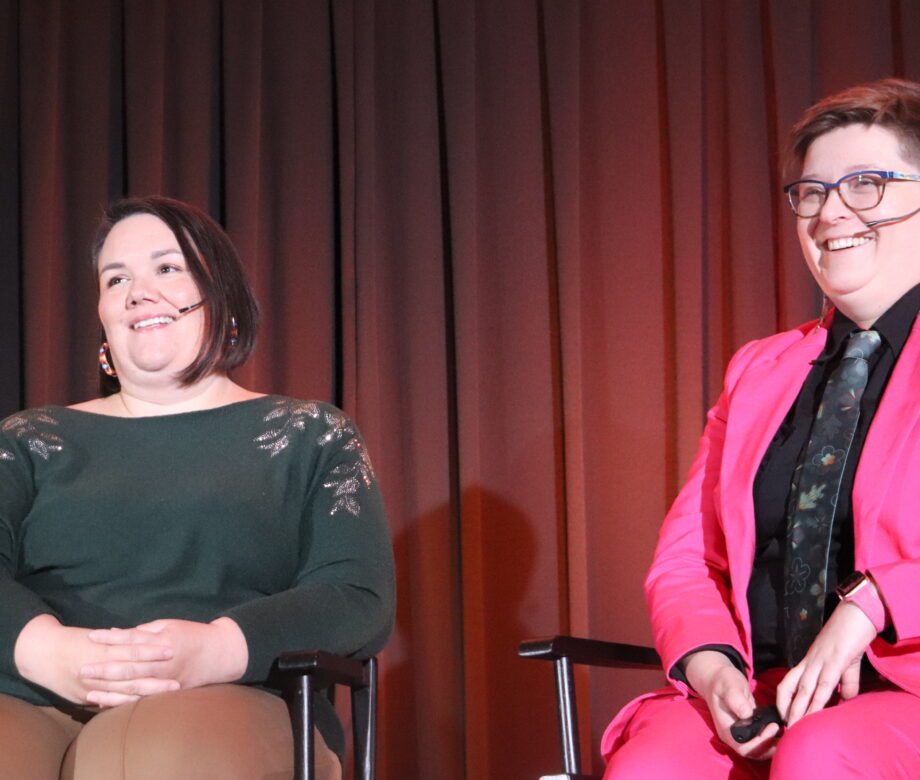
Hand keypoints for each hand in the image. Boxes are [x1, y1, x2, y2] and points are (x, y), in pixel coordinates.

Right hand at [13, 614, 177, 705]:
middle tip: (176, 682)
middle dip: (154, 679)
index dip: (153, 651)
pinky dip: (122, 705)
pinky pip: (108, 702)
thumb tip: (144, 636)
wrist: (41, 652)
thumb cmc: (73, 640)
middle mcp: (100, 667)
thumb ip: (120, 639)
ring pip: (122, 691)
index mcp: (104, 648)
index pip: (133, 650)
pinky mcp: (84, 696)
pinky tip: (138, 707)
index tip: (171, 651)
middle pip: (132, 674)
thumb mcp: (97, 635)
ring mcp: (92, 684)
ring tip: (164, 696)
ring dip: (145, 695)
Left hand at [82, 617, 247, 705]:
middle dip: (105, 668)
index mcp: (163, 641)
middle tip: (83, 669)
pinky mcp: (168, 691)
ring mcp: (166, 679)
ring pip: (135, 686)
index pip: (133, 639)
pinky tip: (108, 703)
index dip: (111, 638)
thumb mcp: (170, 625)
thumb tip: (119, 634)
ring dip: (111, 689)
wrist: (220, 653)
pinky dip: (125, 701)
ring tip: (89, 690)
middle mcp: (163, 662)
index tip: (91, 637)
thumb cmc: (193, 635)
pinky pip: (143, 699)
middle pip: (130, 665)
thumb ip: (145, 631)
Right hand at [682, 650, 779, 759]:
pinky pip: (761, 741)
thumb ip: (736, 699)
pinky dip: (772, 739)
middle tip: (783, 732)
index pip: (743, 747)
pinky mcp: (749, 729)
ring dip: (773, 745)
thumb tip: (747, 714)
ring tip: (786, 733)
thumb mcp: (728, 686)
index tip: (772, 727)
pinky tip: (782, 730)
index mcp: (726, 729)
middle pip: (753, 753)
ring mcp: (741, 734)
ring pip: (759, 750)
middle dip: (770, 747)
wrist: (719, 679)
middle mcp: (733, 736)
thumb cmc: (722, 681)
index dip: (759, 743)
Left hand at [775, 601, 875, 726]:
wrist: (855, 615)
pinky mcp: (836, 660)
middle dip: (786, 709)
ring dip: (799, 709)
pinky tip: (818, 713)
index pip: (789, 682)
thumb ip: (845, 683)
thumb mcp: (845, 663)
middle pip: (791, 688)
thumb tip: (846, 701)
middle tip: (783, 730)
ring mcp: (820, 661)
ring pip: (805, 689)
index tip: (782, 717)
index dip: (783, 700)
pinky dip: (820, 700)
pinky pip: (826, 684)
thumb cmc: (849, 636)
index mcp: (809, 662)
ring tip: (795, 727)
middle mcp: (810, 662)